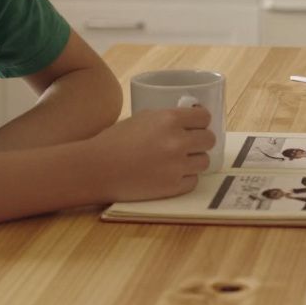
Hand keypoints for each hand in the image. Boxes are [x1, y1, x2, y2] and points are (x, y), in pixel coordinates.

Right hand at [87, 107, 215, 201]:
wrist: (96, 168)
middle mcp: (177, 141)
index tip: (197, 126)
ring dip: (194, 161)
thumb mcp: (142, 118)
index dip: (201, 122)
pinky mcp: (172, 187)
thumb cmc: (115, 140)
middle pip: (209, 140)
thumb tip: (190, 119)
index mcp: (169, 119)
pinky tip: (171, 174)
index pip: (204, 117)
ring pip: (204, 161)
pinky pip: (193, 181)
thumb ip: (167, 118)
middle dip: (200, 141)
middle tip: (190, 145)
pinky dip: (185, 178)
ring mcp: (176, 166)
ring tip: (178, 161)